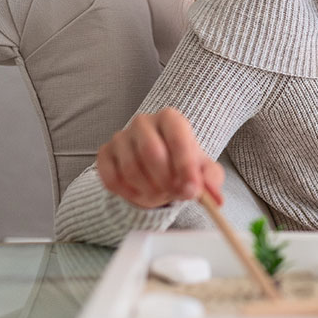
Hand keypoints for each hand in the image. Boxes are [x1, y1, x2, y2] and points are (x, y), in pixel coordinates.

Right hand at [95, 107, 224, 208]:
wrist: (159, 168)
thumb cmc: (182, 164)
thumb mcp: (203, 171)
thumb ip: (211, 180)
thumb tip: (213, 198)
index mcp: (170, 119)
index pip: (177, 138)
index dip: (185, 166)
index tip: (192, 190)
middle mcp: (143, 122)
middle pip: (151, 152)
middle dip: (166, 181)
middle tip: (176, 195)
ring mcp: (121, 136)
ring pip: (131, 169)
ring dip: (149, 190)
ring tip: (161, 194)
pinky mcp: (104, 154)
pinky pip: (112, 178)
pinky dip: (128, 194)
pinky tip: (141, 194)